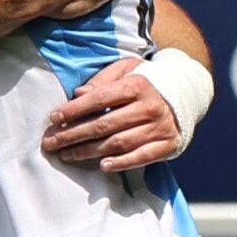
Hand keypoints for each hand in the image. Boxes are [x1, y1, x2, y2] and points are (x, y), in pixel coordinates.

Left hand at [41, 55, 182, 172]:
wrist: (185, 95)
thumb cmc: (145, 82)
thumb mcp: (126, 70)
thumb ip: (102, 80)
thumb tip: (78, 93)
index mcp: (137, 85)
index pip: (99, 99)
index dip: (74, 109)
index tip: (53, 118)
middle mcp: (149, 107)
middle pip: (104, 125)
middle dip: (73, 135)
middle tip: (50, 142)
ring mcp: (159, 127)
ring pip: (118, 143)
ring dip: (88, 151)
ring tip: (66, 154)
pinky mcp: (167, 144)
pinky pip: (142, 157)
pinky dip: (122, 163)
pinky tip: (102, 166)